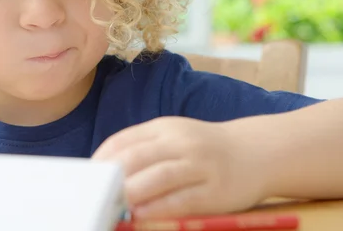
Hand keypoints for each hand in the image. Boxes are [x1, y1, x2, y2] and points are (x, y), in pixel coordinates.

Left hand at [92, 117, 266, 218]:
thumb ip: (145, 150)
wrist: (256, 152)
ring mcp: (199, 164)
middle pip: (137, 156)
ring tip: (112, 204)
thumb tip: (107, 172)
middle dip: (111, 177)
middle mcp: (181, 142)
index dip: (101, 159)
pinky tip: (141, 213)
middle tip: (93, 195)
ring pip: (158, 176)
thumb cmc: (205, 150)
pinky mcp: (214, 189)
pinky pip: (181, 198)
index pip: (124, 140)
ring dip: (131, 191)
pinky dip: (158, 206)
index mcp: (165, 127)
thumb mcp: (174, 138)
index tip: (86, 178)